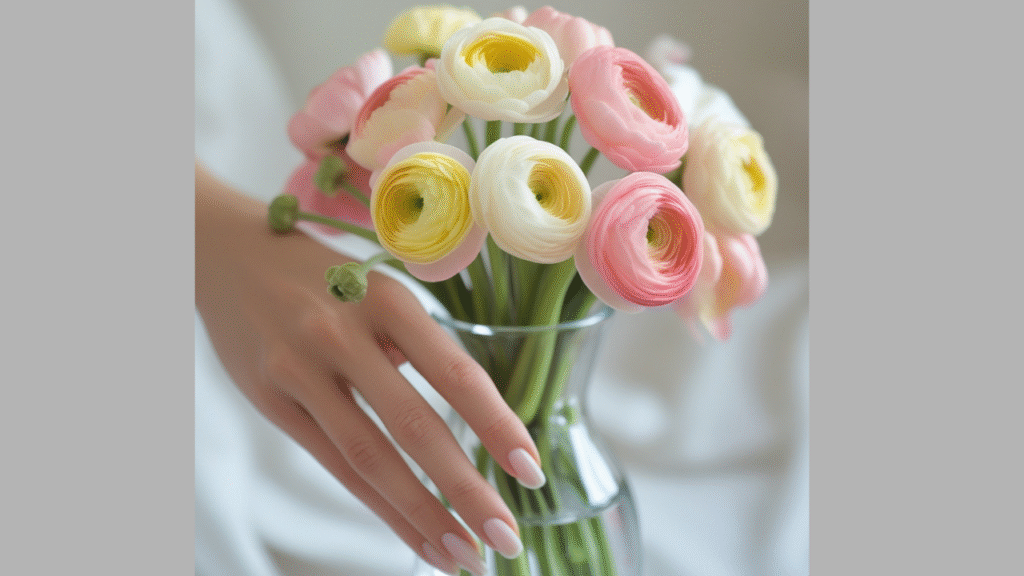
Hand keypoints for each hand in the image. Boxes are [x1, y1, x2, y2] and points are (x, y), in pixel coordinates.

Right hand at [195, 162, 542, 574]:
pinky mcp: (270, 401)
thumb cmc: (324, 279)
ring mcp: (300, 370)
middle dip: (465, 489)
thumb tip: (467, 414)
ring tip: (464, 557)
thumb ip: (417, 346)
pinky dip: (379, 507)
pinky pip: (334, 465)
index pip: (455, 372)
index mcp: (386, 299)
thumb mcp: (378, 290)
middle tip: (507, 537)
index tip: (529, 469)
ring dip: (423, 515)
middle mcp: (341, 334)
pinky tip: (414, 535)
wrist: (227, 257)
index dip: (496, 425)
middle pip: (414, 426)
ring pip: (370, 459)